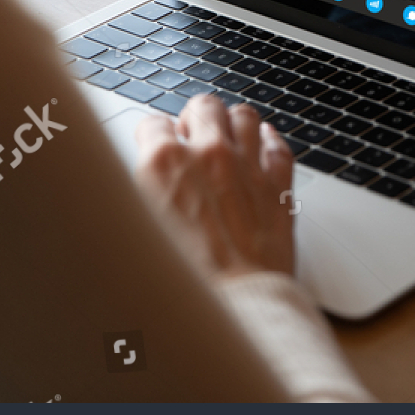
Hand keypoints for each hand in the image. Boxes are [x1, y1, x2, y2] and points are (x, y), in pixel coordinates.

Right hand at [133, 95, 294, 278]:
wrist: (235, 308)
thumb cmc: (183, 283)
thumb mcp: (136, 232)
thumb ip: (138, 197)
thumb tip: (136, 189)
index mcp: (163, 164)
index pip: (153, 124)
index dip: (152, 137)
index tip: (154, 147)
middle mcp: (207, 154)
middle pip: (203, 106)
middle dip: (195, 119)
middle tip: (191, 138)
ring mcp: (247, 166)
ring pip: (244, 115)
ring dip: (233, 124)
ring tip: (228, 139)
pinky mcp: (278, 185)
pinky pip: (278, 146)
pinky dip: (269, 144)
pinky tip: (262, 151)